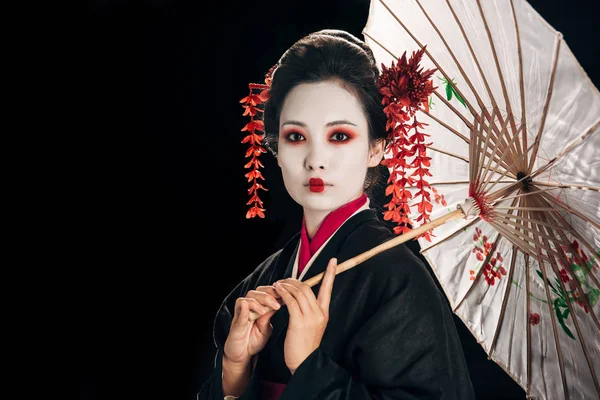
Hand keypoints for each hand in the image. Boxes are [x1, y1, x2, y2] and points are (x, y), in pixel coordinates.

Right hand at [223, 285, 281, 366]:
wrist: (242, 355)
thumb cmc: (254, 340)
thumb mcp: (266, 328)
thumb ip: (269, 316)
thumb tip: (278, 303)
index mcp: (257, 307)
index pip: (265, 292)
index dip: (275, 291)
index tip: (285, 295)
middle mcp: (249, 308)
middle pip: (257, 292)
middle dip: (269, 294)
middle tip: (278, 302)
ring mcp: (241, 314)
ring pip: (248, 298)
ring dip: (259, 301)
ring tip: (267, 309)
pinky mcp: (236, 323)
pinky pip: (239, 312)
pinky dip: (245, 309)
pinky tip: (249, 307)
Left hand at [274, 257, 336, 373]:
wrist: (303, 363)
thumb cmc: (304, 345)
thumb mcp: (312, 325)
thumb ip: (309, 310)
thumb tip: (301, 296)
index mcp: (324, 313)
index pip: (328, 289)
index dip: (330, 273)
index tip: (333, 260)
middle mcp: (319, 313)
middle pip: (308, 287)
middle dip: (294, 280)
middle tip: (283, 280)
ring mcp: (310, 317)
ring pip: (299, 292)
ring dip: (286, 285)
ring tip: (278, 284)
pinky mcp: (299, 322)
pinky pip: (290, 302)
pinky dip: (283, 293)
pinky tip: (278, 290)